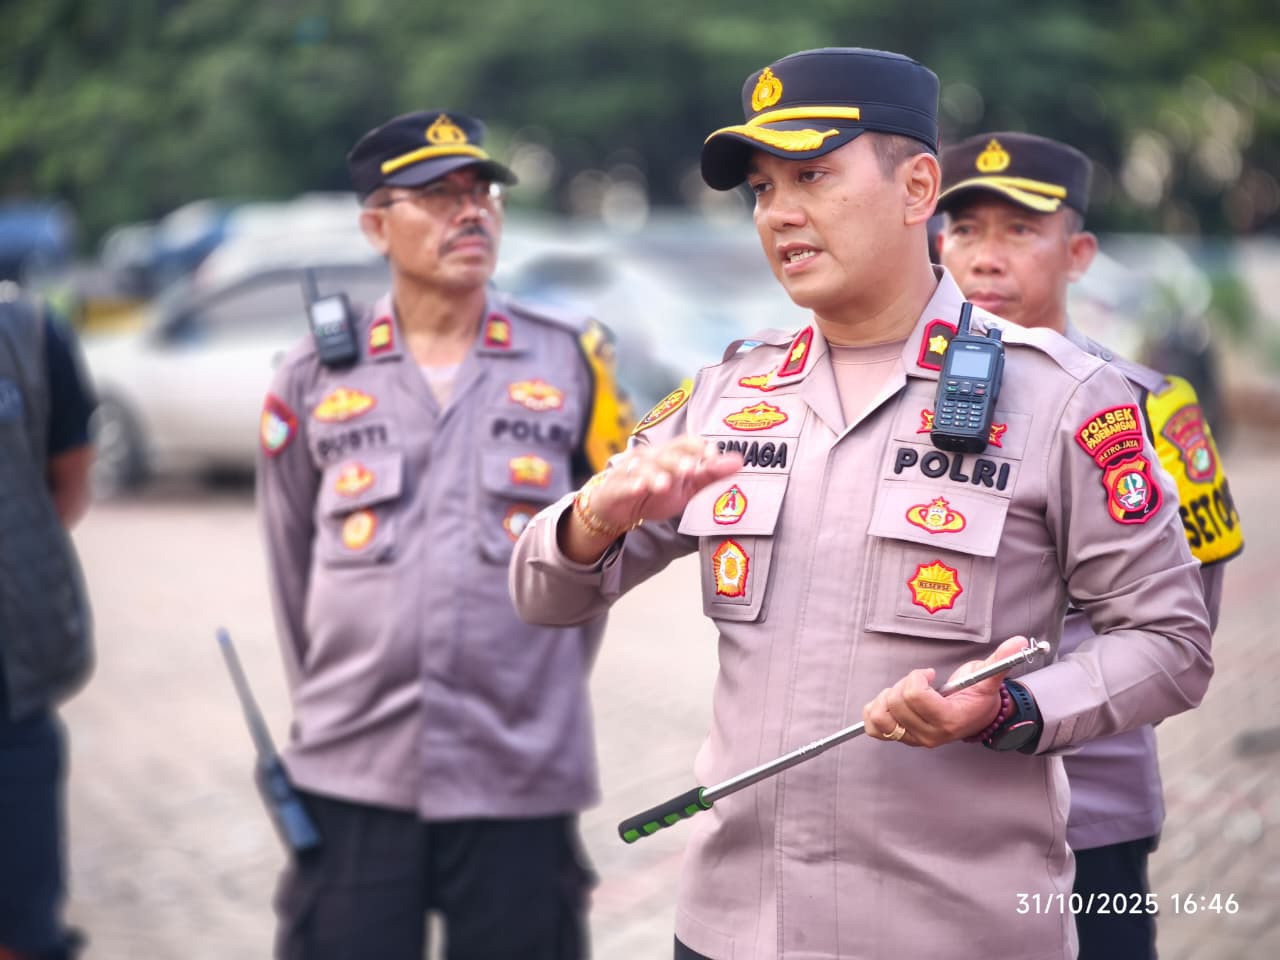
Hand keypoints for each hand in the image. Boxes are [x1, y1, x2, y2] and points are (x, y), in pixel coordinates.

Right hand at [561, 435, 742, 561]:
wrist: (617, 509)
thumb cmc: (654, 493)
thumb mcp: (687, 487)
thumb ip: (711, 474)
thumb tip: (740, 461)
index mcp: (670, 454)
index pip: (686, 443)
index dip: (699, 448)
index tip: (713, 457)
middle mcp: (651, 457)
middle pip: (666, 454)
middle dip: (679, 461)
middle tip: (692, 469)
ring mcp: (631, 470)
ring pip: (644, 468)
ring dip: (655, 475)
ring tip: (665, 484)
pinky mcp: (615, 486)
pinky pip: (624, 484)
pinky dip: (631, 485)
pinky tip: (639, 489)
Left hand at [862, 636, 1032, 747]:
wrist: (975, 719)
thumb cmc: (977, 697)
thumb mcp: (988, 678)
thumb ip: (1000, 661)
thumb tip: (1019, 643)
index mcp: (948, 720)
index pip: (915, 696)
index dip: (917, 677)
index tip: (929, 674)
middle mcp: (929, 734)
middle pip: (896, 702)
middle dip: (904, 684)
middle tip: (919, 682)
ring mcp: (914, 738)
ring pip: (881, 716)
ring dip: (887, 698)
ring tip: (904, 692)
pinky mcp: (902, 738)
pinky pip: (874, 728)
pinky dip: (875, 712)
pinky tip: (890, 702)